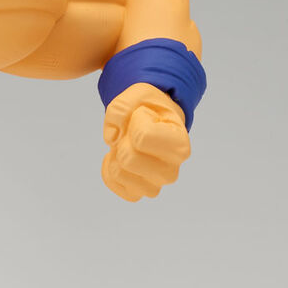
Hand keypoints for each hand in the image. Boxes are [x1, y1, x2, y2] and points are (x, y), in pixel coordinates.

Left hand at [101, 82, 190, 200]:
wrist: (153, 120)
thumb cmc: (148, 108)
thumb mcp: (136, 95)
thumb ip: (120, 108)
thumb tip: (112, 138)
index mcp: (179, 145)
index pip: (142, 137)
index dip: (134, 121)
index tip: (143, 116)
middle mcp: (171, 170)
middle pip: (128, 159)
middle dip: (122, 140)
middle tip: (132, 132)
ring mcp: (155, 184)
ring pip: (119, 174)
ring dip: (115, 155)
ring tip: (127, 144)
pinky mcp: (138, 192)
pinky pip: (113, 183)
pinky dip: (108, 168)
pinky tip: (118, 157)